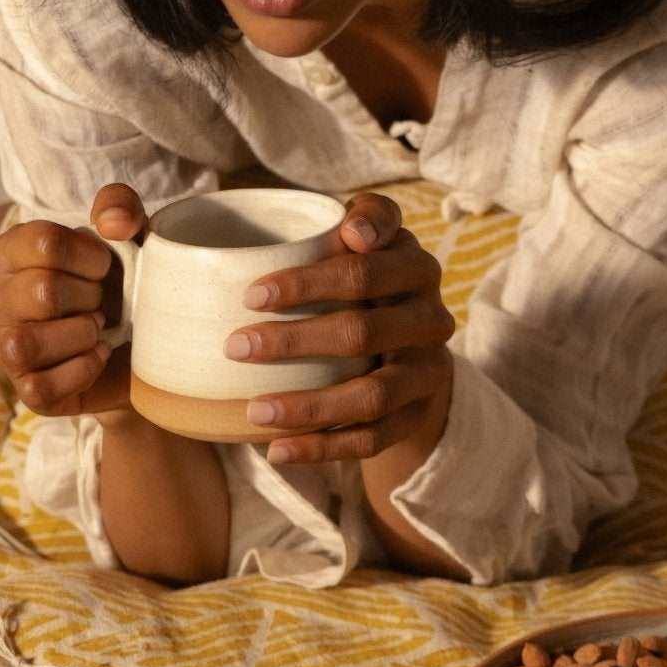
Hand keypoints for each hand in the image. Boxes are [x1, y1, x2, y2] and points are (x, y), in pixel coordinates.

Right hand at [0, 182, 145, 417]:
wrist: (148, 347)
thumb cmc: (125, 280)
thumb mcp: (131, 233)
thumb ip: (119, 205)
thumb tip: (112, 222)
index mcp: (11, 254)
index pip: (42, 241)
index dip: (89, 254)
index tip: (105, 265)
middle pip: (40, 293)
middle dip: (89, 297)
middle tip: (103, 301)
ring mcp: (4, 348)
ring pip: (22, 344)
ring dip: (78, 335)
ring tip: (98, 329)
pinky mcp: (27, 391)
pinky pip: (39, 388)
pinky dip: (81, 371)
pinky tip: (99, 356)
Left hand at [226, 191, 455, 464]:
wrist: (414, 335)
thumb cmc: (369, 271)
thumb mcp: (369, 233)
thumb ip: (363, 216)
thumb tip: (352, 232)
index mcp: (416, 267)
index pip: (364, 271)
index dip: (308, 282)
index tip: (251, 295)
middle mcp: (431, 319)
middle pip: (363, 333)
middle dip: (294, 342)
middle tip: (235, 347)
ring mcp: (427, 372)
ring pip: (371, 396)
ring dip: (309, 407)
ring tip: (254, 410)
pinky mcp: (416, 415)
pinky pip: (372, 440)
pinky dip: (323, 449)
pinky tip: (277, 450)